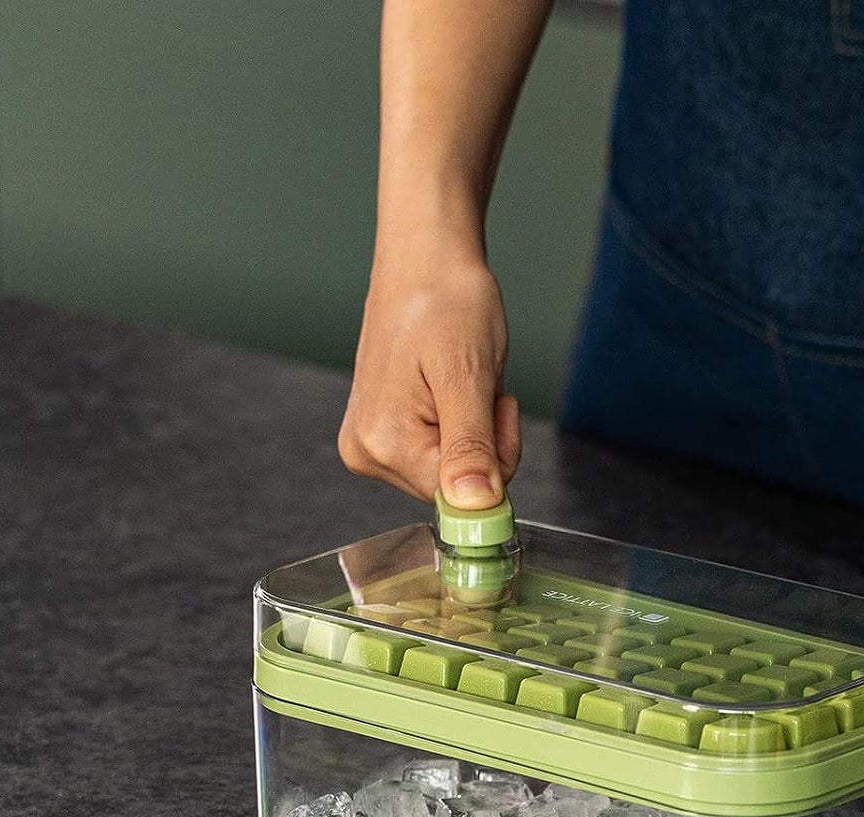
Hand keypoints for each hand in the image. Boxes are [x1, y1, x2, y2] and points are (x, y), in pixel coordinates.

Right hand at [338, 250, 520, 508]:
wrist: (425, 261)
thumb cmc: (447, 301)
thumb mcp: (469, 375)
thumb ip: (471, 448)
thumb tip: (473, 508)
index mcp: (384, 444)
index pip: (463, 497)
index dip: (495, 456)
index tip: (493, 404)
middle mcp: (368, 453)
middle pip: (454, 486)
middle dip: (485, 441)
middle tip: (477, 386)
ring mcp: (372, 444)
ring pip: (451, 470)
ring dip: (473, 429)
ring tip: (458, 379)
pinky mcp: (382, 434)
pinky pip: (440, 451)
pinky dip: (459, 422)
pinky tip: (447, 386)